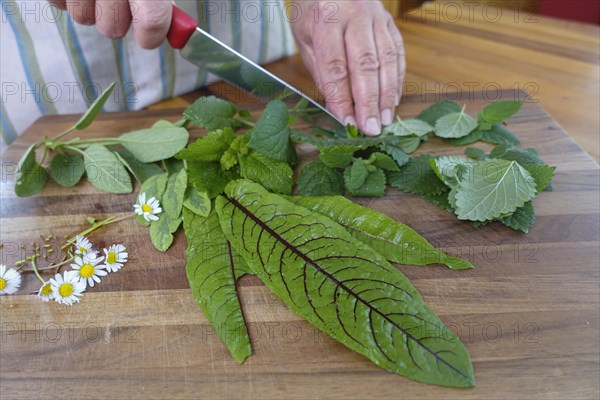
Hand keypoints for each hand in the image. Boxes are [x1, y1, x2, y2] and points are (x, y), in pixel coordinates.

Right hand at [47, 0, 171, 48]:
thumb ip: (162, 5)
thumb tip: (180, 35)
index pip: (151, 22)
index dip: (150, 36)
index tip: (147, 36)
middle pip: (112, 28)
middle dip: (116, 22)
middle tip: (119, 4)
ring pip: (83, 18)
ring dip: (91, 9)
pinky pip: (58, 3)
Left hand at [290, 1, 404, 135]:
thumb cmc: (313, 12)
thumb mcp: (305, 38)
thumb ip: (322, 70)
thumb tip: (338, 106)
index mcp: (327, 19)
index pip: (336, 66)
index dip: (342, 97)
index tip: (346, 123)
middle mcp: (355, 16)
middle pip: (365, 65)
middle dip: (368, 101)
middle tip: (370, 128)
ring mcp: (376, 18)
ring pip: (386, 60)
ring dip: (387, 94)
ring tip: (385, 120)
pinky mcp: (389, 22)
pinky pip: (397, 53)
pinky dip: (397, 80)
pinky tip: (393, 100)